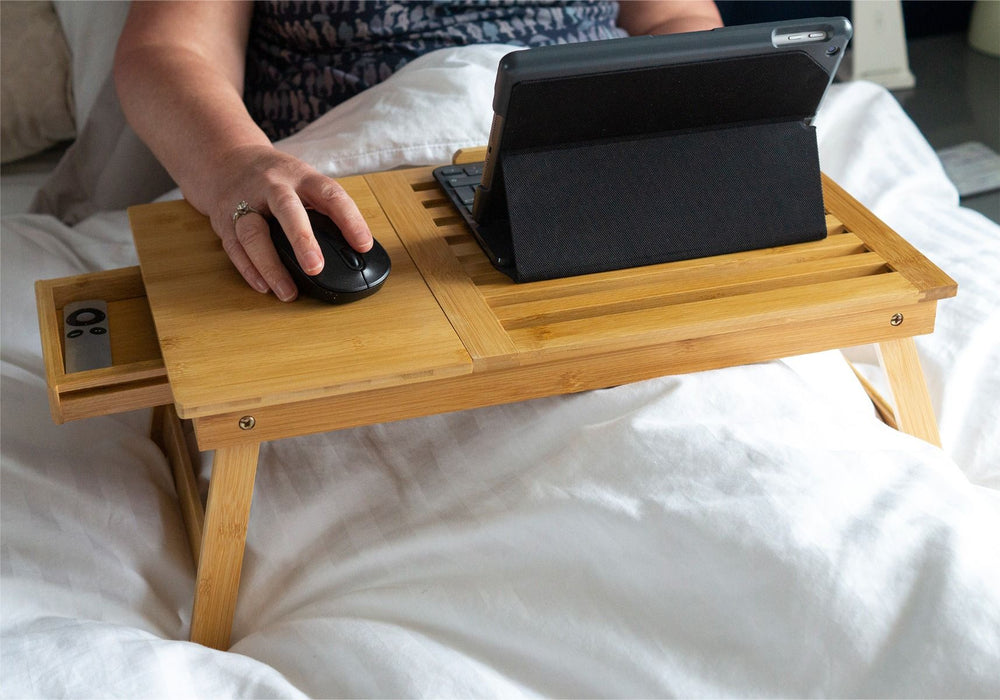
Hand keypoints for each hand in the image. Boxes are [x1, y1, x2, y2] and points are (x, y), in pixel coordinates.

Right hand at [203, 145, 372, 300]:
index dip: (349, 219)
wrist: (226, 159)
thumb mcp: (305, 181)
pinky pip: (234, 247)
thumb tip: (357, 248)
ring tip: (288, 292)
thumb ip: (326, 210)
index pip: (329, 194)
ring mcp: (244, 202)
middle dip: (302, 239)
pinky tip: (264, 286)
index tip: (363, 245)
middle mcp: (271, 185)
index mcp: (300, 176)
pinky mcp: (224, 220)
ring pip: (254, 233)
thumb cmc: (276, 179)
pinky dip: (249, 270)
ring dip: (271, 266)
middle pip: (286, 208)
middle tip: (316, 268)